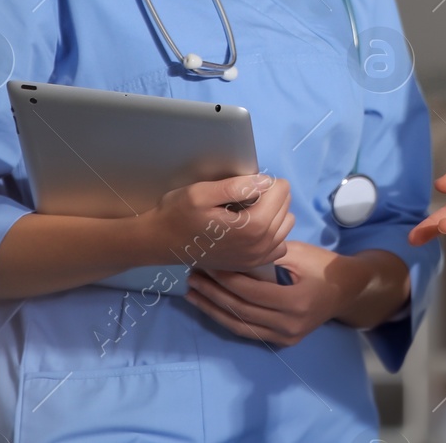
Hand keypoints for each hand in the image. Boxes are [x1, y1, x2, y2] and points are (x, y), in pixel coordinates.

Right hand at [142, 173, 293, 272]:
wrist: (160, 243)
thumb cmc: (178, 213)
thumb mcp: (202, 193)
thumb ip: (237, 186)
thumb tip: (265, 181)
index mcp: (252, 227)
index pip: (282, 190)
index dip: (265, 180)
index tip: (244, 185)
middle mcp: (260, 246)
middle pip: (286, 206)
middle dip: (269, 196)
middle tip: (243, 197)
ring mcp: (257, 259)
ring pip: (286, 224)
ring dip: (273, 213)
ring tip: (247, 210)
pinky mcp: (252, 265)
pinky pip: (279, 244)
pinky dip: (272, 232)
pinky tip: (251, 228)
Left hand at [184, 240, 366, 346]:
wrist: (347, 289)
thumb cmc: (323, 266)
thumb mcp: (298, 254)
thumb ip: (267, 257)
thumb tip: (231, 253)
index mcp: (295, 303)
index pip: (250, 292)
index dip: (226, 278)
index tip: (207, 263)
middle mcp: (289, 325)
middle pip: (242, 310)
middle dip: (214, 293)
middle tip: (193, 277)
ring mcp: (286, 337)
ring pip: (241, 325)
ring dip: (214, 309)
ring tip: (193, 294)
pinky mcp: (282, 340)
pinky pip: (249, 331)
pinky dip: (228, 318)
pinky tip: (212, 307)